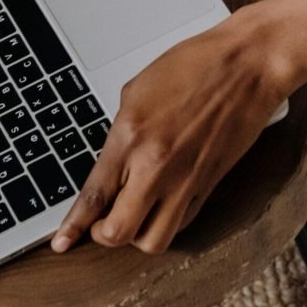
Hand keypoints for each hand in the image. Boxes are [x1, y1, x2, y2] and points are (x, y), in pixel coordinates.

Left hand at [50, 0, 306, 254]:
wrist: (246, 65)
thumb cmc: (196, 65)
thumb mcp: (138, 89)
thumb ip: (120, 131)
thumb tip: (111, 159)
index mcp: (130, 136)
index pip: (94, 196)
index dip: (73, 226)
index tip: (60, 242)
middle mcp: (155, 165)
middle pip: (117, 232)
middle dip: (101, 235)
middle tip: (99, 224)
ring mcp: (185, 179)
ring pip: (152, 241)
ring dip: (136, 236)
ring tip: (131, 216)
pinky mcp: (210, 184)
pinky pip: (181, 223)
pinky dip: (165, 223)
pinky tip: (160, 206)